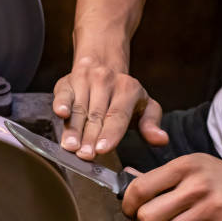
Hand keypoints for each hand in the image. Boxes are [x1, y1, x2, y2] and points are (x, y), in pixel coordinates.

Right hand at [53, 56, 168, 160]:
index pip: (118, 115)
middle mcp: (106, 81)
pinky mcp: (66, 83)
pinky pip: (63, 94)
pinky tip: (60, 114)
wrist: (102, 65)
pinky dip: (61, 103)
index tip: (102, 149)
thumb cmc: (124, 95)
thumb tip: (161, 139)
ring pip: (79, 109)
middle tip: (85, 155)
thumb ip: (151, 124)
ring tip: (70, 147)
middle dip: (89, 137)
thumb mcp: (144, 106)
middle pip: (96, 115)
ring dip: (73, 129)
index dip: (110, 133)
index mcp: (128, 88)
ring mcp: (84, 80)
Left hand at [122, 153, 221, 220]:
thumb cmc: (219, 180)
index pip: (140, 188)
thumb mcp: (191, 168)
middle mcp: (196, 184)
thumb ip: (159, 176)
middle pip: (149, 217)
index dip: (128, 205)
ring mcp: (211, 205)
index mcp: (183, 166)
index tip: (132, 211)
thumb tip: (126, 175)